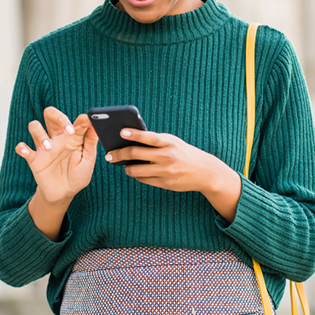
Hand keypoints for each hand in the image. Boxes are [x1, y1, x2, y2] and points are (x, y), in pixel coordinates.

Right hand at [16, 107, 99, 205]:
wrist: (64, 194)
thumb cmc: (77, 175)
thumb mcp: (88, 160)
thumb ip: (91, 143)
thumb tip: (96, 126)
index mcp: (71, 137)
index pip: (74, 121)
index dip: (81, 120)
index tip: (87, 121)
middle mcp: (56, 138)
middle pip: (50, 115)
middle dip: (57, 117)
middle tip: (68, 130)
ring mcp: (44, 147)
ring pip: (34, 126)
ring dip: (40, 133)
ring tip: (48, 148)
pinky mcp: (34, 158)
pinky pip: (22, 147)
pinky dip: (22, 148)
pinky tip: (27, 152)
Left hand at [108, 127, 241, 220]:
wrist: (205, 172)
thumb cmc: (183, 153)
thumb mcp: (173, 142)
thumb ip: (154, 140)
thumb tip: (129, 139)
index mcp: (169, 142)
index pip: (149, 137)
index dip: (134, 134)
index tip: (121, 132)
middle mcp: (167, 156)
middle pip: (135, 154)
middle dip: (118, 154)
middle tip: (110, 155)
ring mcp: (166, 171)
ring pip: (135, 170)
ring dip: (126, 167)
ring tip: (124, 164)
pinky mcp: (165, 183)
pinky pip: (143, 179)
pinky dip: (137, 175)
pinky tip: (137, 171)